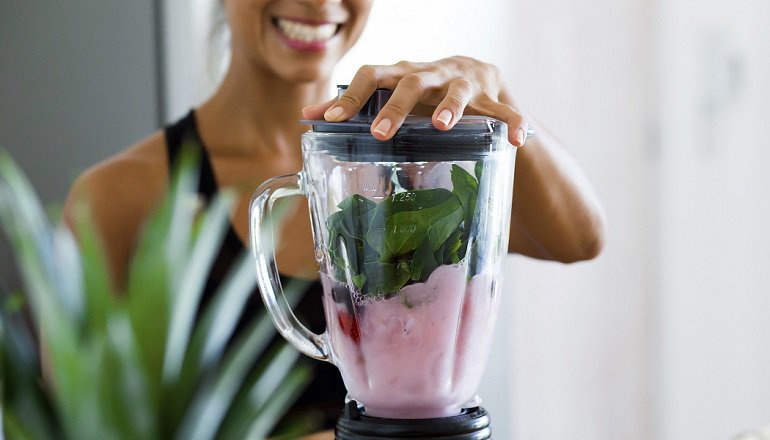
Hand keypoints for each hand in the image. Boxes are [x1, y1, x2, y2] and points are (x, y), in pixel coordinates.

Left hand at [301, 56, 529, 145]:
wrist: (475, 74)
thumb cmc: (421, 92)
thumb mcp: (389, 94)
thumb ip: (353, 106)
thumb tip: (307, 117)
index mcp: (401, 74)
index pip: (371, 76)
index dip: (351, 97)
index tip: (332, 120)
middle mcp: (430, 74)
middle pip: (410, 82)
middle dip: (395, 107)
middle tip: (382, 133)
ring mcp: (463, 83)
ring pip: (457, 90)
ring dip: (450, 107)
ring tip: (442, 126)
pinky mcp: (492, 97)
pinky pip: (505, 111)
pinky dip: (513, 123)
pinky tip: (518, 141)